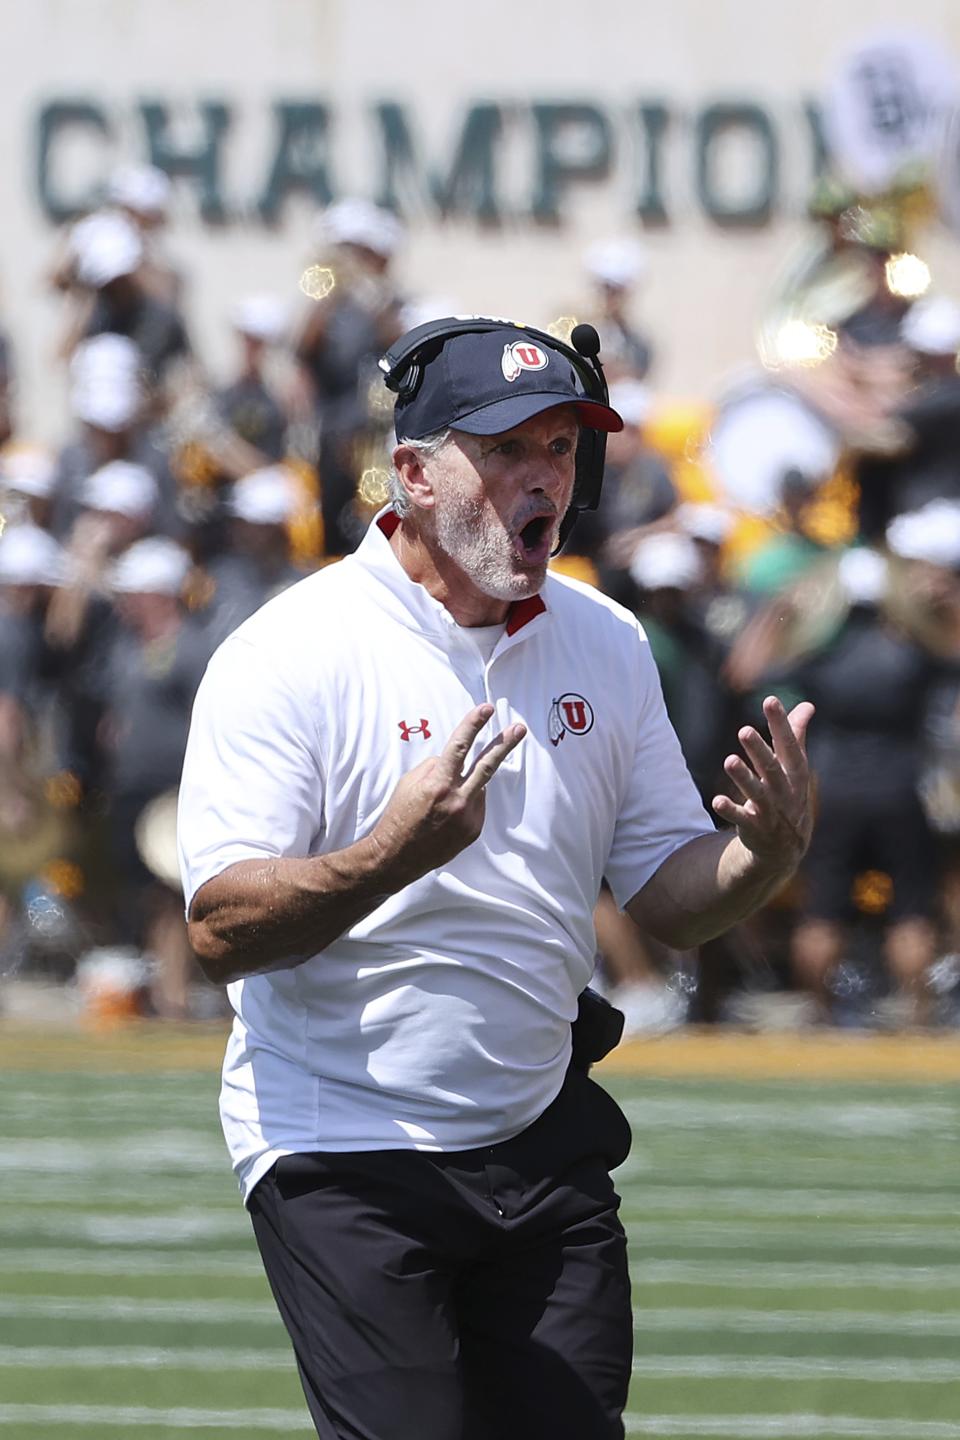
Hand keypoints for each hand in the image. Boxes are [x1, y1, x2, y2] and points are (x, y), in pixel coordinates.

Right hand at [371, 703, 525, 884]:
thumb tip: (454, 761)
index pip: (459, 746)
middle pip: (488, 765)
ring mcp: (468, 817)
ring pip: (479, 786)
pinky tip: (447, 815)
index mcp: (438, 784)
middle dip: (505, 744)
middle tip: (519, 728)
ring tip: (443, 800)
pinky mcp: (473, 830)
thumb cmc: (399, 816)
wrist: (398, 856)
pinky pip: (476, 805)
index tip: (486, 709)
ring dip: (468, 784)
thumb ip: (435, 767)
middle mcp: (457, 800)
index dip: (473, 724)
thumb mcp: (409, 783)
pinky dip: (466, 802)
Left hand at [712, 696, 813, 875]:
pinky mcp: (754, 827)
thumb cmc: (788, 795)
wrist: (787, 846)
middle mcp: (784, 790)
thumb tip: (807, 705)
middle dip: (759, 750)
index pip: (790, 745)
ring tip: (729, 761)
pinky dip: (731, 810)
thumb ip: (796, 736)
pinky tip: (717, 801)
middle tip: (743, 730)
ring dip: (743, 778)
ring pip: (757, 792)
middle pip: (772, 768)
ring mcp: (770, 810)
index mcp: (795, 773)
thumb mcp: (794, 767)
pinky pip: (742, 818)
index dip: (781, 723)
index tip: (770, 700)